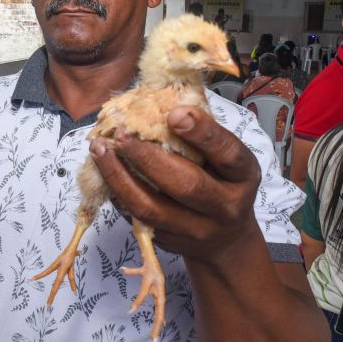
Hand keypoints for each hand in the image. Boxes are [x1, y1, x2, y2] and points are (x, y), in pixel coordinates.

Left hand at [90, 105, 261, 262]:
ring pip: (150, 207)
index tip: (173, 113)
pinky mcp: (168, 241)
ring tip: (100, 149)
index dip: (202, 133)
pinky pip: (136, 217)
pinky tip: (103, 172)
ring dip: (119, 176)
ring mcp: (195, 230)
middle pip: (186, 184)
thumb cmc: (222, 183)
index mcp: (242, 176)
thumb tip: (160, 99)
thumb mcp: (225, 158)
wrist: (225, 240)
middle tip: (122, 133)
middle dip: (148, 157)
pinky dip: (116, 192)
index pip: (227, 154)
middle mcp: (223, 206)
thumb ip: (202, 134)